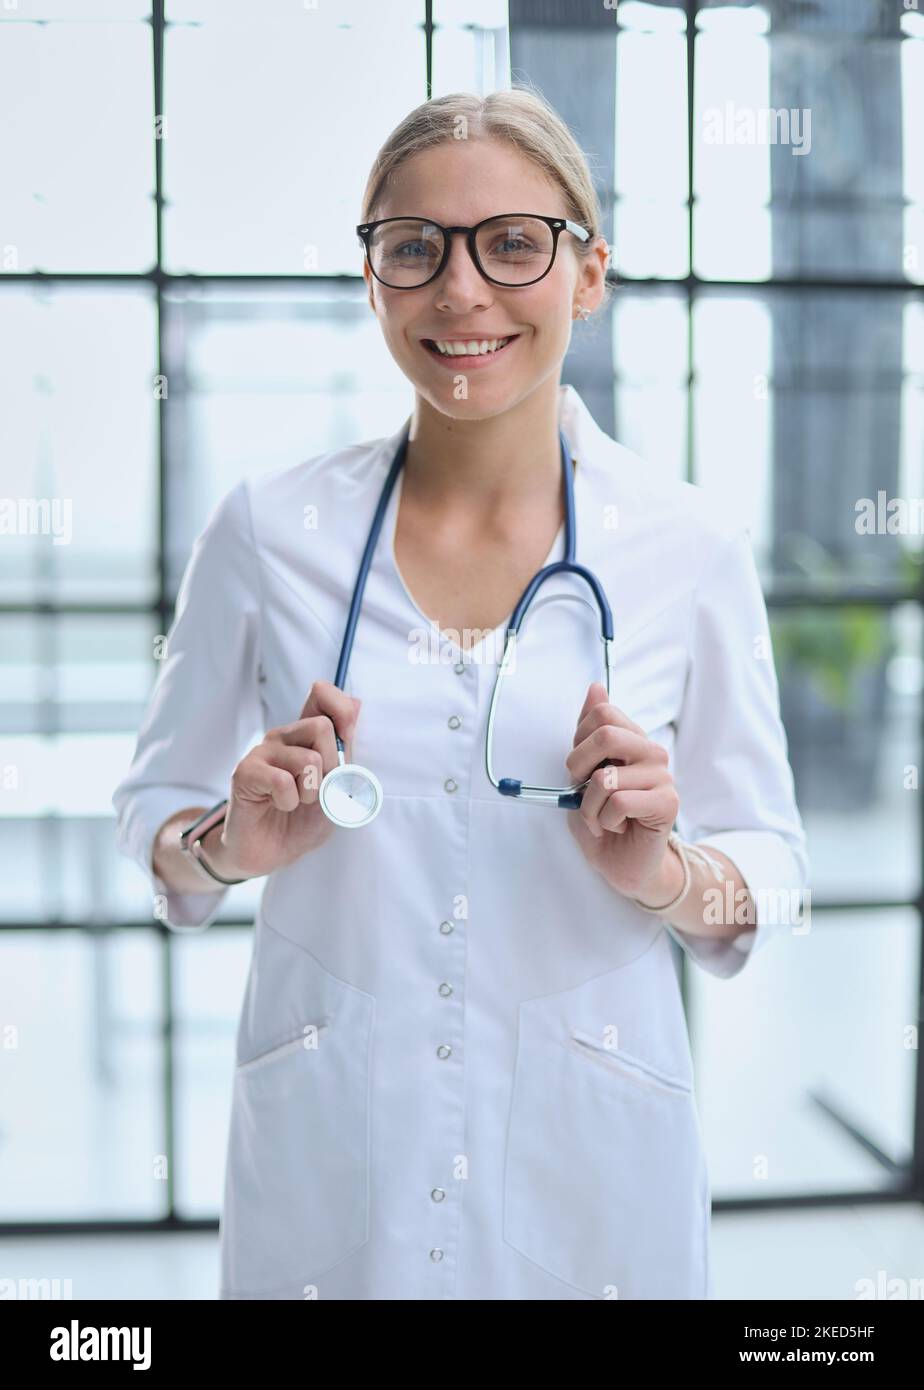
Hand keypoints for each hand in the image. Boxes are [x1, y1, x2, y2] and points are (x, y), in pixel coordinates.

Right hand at [208, 680, 361, 878]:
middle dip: (331, 768)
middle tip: (316, 790)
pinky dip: (289, 801)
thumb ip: (345, 749)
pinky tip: (279, 806)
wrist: (271, 853)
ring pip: (308, 758)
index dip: (341, 708)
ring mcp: (262, 752)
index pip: (322, 695)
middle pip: (322, 727)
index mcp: (306, 735)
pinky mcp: (245, 772)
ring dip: (311, 792)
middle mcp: (283, 736)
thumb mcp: (336, 785)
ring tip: (297, 802)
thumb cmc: (302, 820)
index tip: (347, 736)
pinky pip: (283, 781)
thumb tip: (357, 704)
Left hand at [565, 681, 679, 901]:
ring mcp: (663, 775)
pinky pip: (619, 802)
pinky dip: (605, 821)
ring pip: (605, 777)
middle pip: (606, 734)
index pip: (602, 713)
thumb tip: (596, 686)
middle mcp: (651, 751)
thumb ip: (588, 731)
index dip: (578, 741)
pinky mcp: (667, 802)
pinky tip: (616, 827)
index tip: (578, 769)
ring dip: (589, 806)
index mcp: (632, 739)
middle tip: (581, 792)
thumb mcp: (583, 773)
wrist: (621, 864)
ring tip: (601, 818)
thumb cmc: (602, 819)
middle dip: (578, 767)